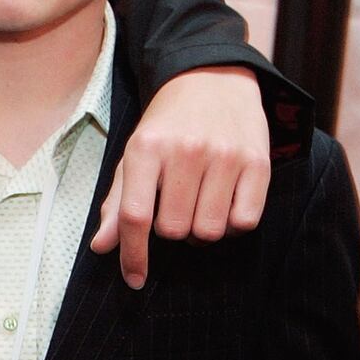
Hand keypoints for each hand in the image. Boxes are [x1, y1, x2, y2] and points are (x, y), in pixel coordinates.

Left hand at [89, 65, 269, 288]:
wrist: (212, 80)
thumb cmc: (166, 127)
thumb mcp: (134, 155)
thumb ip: (117, 202)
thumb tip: (101, 247)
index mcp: (145, 148)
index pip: (135, 215)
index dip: (132, 254)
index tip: (133, 279)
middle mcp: (185, 151)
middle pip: (174, 229)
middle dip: (170, 231)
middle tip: (174, 207)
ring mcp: (224, 156)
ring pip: (209, 231)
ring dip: (200, 231)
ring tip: (197, 204)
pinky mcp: (258, 163)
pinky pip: (244, 222)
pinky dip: (232, 224)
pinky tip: (223, 202)